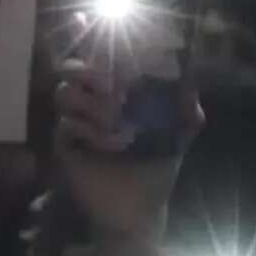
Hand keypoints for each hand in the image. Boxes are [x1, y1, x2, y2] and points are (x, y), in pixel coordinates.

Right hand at [54, 58, 189, 240]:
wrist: (138, 207)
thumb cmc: (155, 166)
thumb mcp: (177, 136)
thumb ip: (185, 109)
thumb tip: (191, 83)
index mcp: (115, 94)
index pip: (98, 60)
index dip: (98, 49)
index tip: (111, 48)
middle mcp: (90, 103)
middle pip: (71, 69)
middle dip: (88, 72)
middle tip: (112, 86)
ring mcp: (74, 122)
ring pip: (64, 93)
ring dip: (93, 105)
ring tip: (116, 123)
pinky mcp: (63, 144)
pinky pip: (66, 124)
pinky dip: (91, 132)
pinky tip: (113, 145)